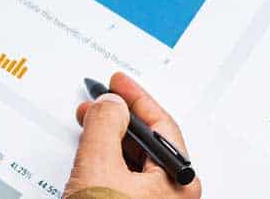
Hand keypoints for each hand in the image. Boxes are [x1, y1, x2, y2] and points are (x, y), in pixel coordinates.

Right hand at [65, 73, 200, 198]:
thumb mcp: (99, 168)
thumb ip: (105, 126)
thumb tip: (110, 104)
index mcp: (179, 180)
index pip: (160, 125)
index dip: (135, 98)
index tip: (118, 82)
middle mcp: (173, 192)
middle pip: (148, 142)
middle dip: (119, 118)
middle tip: (100, 100)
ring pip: (134, 160)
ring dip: (111, 139)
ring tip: (90, 125)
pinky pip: (125, 177)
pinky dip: (108, 160)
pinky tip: (92, 154)